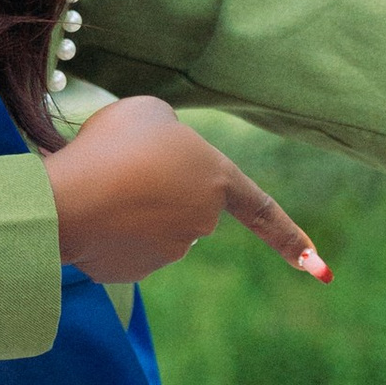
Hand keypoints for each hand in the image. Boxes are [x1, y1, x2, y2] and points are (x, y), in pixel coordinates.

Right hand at [42, 94, 330, 286]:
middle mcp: (200, 224)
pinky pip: (120, 243)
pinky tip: (86, 211)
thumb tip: (162, 159)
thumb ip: (170, 132)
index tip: (321, 271)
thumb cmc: (111, 145)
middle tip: (119, 161)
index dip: (291, 238)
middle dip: (155, 184)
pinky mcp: (129, 271)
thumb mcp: (148, 112)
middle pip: (181, 200)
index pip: (262, 211)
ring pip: (148, 223)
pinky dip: (105, 229)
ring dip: (126, 204)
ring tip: (96, 183)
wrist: (64, 200)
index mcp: (216, 181)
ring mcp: (166, 253)